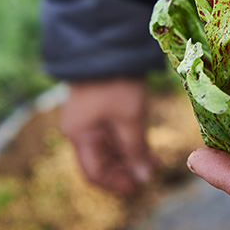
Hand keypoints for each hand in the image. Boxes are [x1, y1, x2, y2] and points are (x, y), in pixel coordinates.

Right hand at [61, 78, 154, 193]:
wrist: (107, 45)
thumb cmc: (117, 83)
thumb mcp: (130, 118)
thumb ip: (136, 149)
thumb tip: (144, 177)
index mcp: (79, 135)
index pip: (94, 173)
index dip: (118, 183)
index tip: (141, 185)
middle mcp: (78, 130)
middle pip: (99, 162)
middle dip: (124, 170)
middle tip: (150, 171)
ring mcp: (85, 118)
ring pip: (105, 148)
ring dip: (126, 156)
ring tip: (150, 158)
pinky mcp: (95, 107)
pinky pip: (107, 134)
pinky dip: (123, 142)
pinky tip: (141, 142)